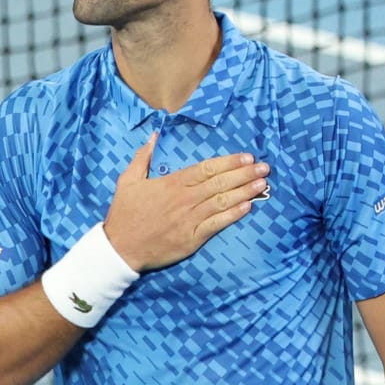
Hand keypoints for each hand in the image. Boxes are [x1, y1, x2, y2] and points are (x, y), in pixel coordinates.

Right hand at [102, 133, 269, 271]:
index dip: (229, 162)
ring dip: (245, 192)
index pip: (207, 168)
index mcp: (172, 183)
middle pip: (220, 183)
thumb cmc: (124, 214)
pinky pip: (217, 224)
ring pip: (222, 202)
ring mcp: (190, 219)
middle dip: (244, 174)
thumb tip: (154, 136)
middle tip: (264, 167)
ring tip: (262, 184)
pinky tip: (248, 207)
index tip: (246, 157)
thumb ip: (143, 157)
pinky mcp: (192, 238)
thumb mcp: (127, 180)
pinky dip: (233, 215)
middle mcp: (184, 199)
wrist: (120, 248)